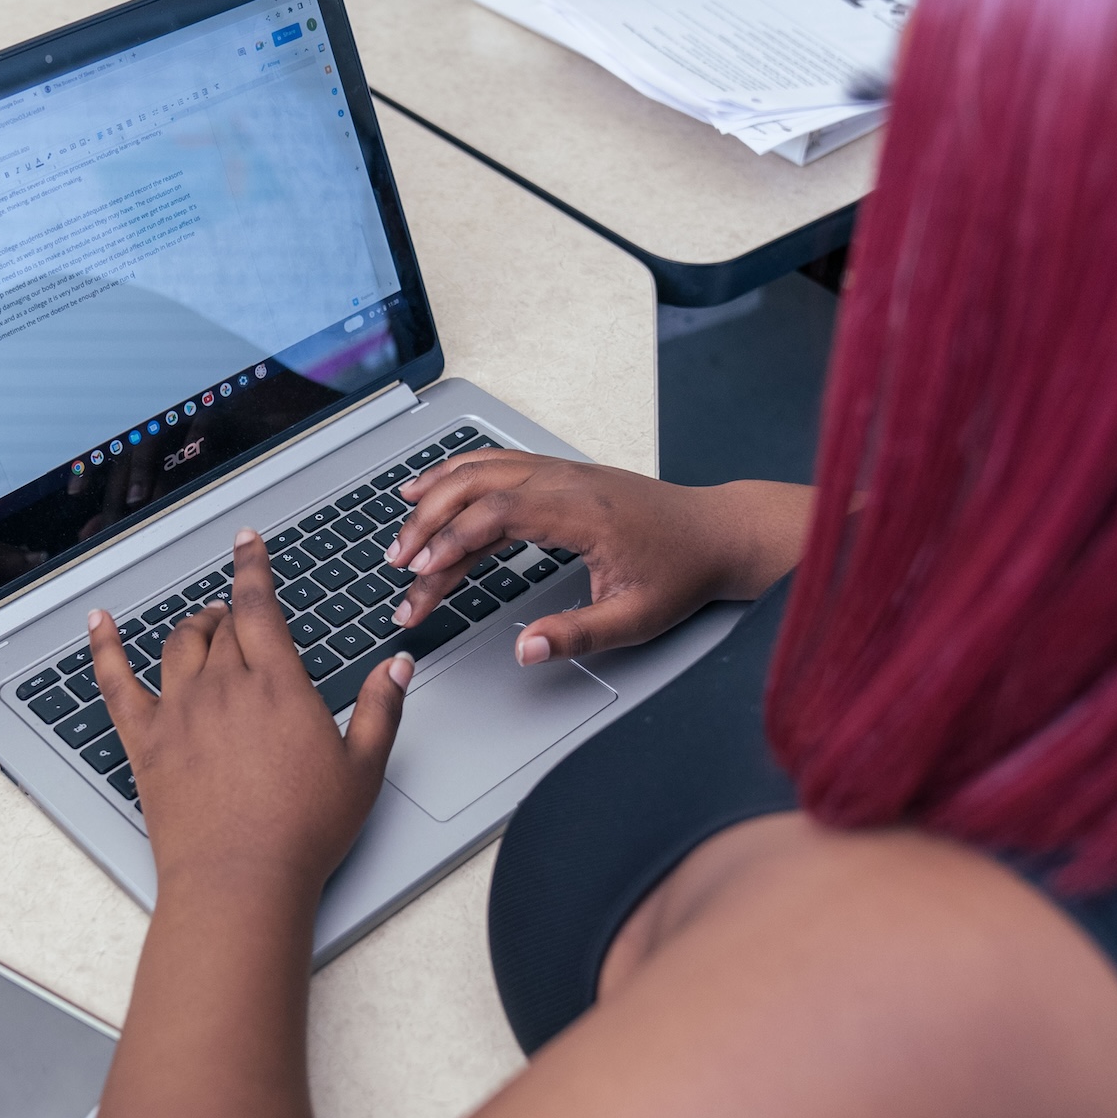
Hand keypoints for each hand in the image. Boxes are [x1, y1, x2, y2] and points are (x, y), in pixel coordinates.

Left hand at [87, 529, 413, 894]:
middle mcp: (223, 686)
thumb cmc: (303, 831)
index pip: (260, 605)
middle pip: (223, 626)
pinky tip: (98, 624)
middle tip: (244, 615)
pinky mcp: (146, 742)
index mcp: (278, 684)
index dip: (253, 567)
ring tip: (203, 625)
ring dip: (192, 627)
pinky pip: (114, 681)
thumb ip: (380, 708)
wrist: (240, 880)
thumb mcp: (362, 768)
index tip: (248, 541)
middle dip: (235, 612)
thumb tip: (398, 665)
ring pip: (178, 644)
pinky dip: (104, 647)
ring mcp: (179, 711)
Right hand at [384, 452, 812, 663]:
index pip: (498, 514)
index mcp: (583, 512)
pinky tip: (433, 489)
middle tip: (398, 566)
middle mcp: (567, 482)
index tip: (423, 574)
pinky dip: (458, 474)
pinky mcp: (561, 475)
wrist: (718, 532)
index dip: (452, 542)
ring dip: (436, 496)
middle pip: (478, 486)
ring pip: (483, 470)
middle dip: (430, 523)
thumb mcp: (637, 618)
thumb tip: (525, 652)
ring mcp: (562, 472)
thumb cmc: (682, 571)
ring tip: (399, 531)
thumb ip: (578, 635)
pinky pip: (499, 465)